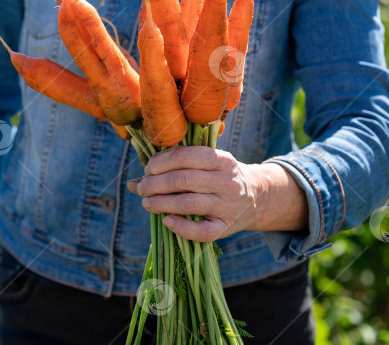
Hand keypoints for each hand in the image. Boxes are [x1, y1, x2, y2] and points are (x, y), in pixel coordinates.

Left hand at [126, 146, 307, 241]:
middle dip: (155, 184)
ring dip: (161, 204)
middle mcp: (227, 181)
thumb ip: (171, 168)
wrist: (257, 197)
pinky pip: (202, 232)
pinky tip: (166, 221)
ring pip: (189, 204)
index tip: (148, 169)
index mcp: (221, 159)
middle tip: (142, 188)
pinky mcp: (227, 227)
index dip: (161, 163)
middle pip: (183, 180)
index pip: (186, 156)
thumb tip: (131, 183)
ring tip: (146, 203)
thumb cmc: (219, 177)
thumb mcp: (204, 165)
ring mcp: (228, 206)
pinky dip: (181, 227)